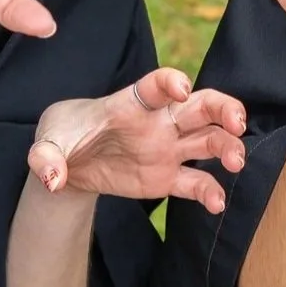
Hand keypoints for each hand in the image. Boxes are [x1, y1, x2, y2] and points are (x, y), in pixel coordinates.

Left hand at [27, 68, 245, 211]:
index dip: (171, 82)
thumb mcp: (47, 142)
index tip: (181, 89)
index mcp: (131, 104)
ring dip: (228, 147)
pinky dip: (210, 192)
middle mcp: (158, 122)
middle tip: (237, 123)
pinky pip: (196, 183)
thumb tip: (51, 178)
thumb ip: (47, 157)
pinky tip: (217, 204)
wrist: (67, 167)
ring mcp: (167, 149)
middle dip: (224, 109)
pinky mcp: (167, 177)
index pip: (156, 86)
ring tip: (236, 162)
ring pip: (209, 140)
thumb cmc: (62, 138)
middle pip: (201, 106)